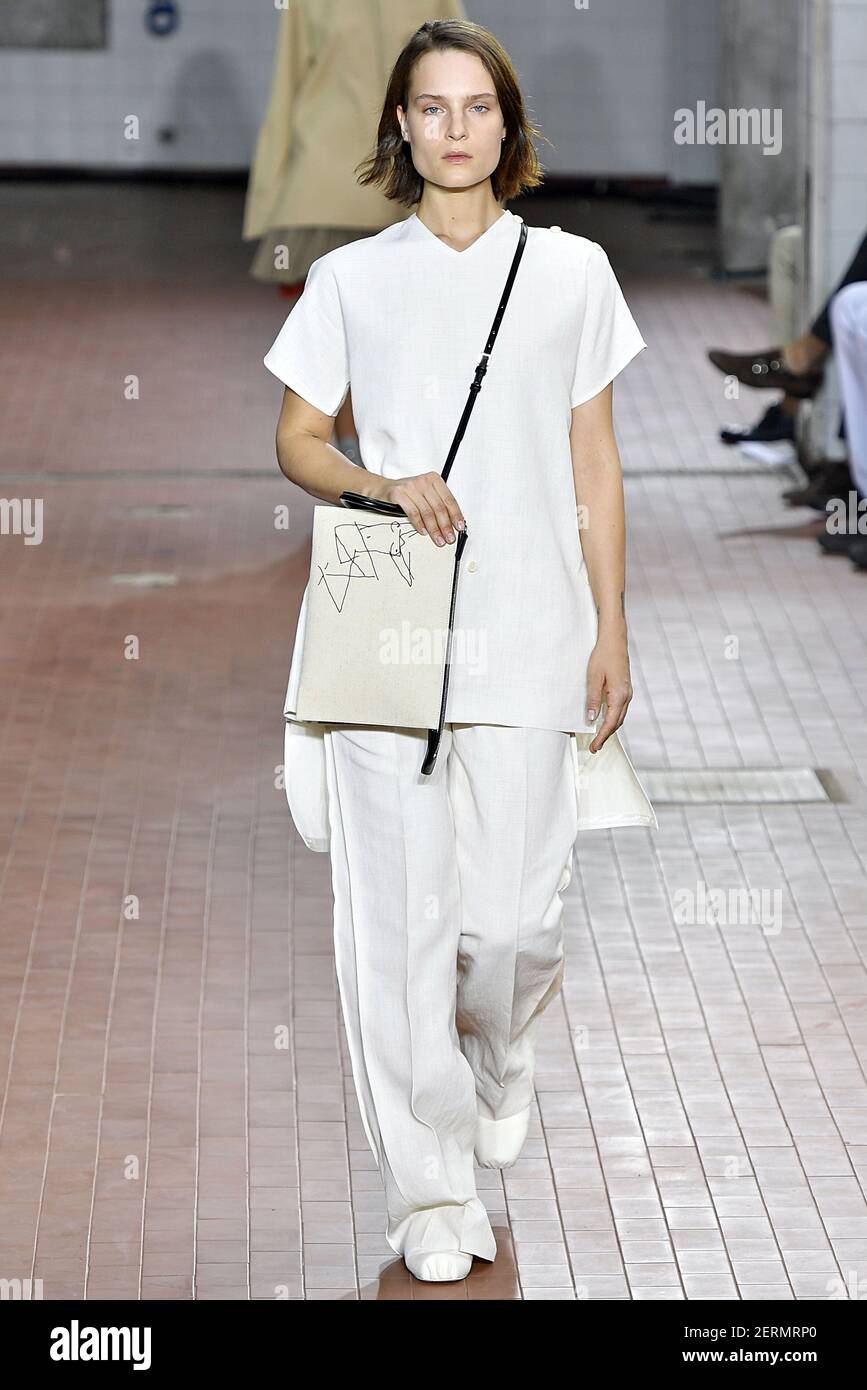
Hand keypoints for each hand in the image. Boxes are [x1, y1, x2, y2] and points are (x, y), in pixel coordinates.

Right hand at [380, 472, 464, 545]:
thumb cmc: (407, 493)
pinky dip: (419, 524)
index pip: (449, 499)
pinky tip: (423, 532)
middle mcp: (423, 481)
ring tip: (438, 539)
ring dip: (434, 529)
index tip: (458, 527)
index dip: (455, 515)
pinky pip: (413, 512)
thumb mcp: (425, 494)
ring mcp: (410, 487)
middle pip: (439, 507)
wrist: (383, 489)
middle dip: (445, 525)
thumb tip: (451, 523)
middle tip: (449, 537)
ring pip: (427, 512)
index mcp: (433, 479)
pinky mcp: (399, 494)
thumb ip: (438, 504)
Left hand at [585, 630, 631, 752]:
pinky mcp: (625, 688)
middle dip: (606, 736)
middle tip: (595, 747)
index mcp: (619, 696)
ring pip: (620, 717)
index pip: (610, 723)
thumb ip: (593, 699)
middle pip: (617, 723)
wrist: (614, 640)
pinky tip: (604, 719)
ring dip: (610, 728)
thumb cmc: (603, 656)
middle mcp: (626, 696)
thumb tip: (592, 718)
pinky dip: (613, 718)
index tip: (594, 747)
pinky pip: (620, 709)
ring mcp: (627, 692)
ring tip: (598, 737)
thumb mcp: (593, 678)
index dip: (602, 737)